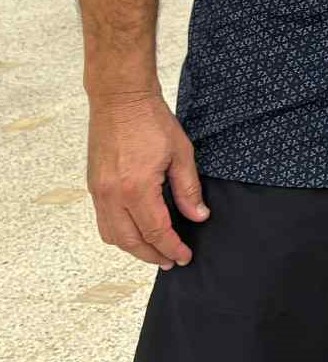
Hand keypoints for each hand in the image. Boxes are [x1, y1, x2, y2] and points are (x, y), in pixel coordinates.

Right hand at [86, 91, 206, 267]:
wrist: (120, 100)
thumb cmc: (151, 121)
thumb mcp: (181, 154)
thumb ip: (188, 189)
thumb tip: (198, 216)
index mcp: (136, 189)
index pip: (156, 232)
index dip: (172, 248)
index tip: (184, 256)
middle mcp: (112, 196)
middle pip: (130, 241)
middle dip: (152, 255)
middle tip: (171, 261)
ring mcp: (99, 192)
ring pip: (112, 235)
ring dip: (133, 248)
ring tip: (154, 252)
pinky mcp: (94, 186)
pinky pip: (103, 221)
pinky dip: (118, 234)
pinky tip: (135, 232)